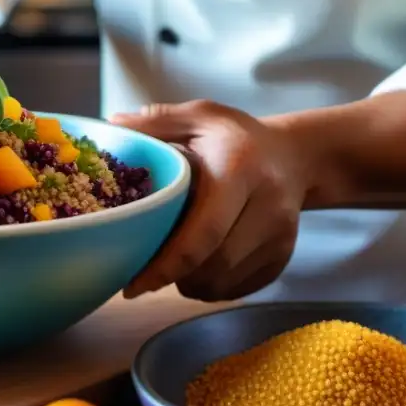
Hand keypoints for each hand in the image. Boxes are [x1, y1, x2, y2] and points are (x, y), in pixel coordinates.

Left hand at [110, 100, 306, 301]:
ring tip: (170, 263)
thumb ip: (156, 121)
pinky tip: (196, 266)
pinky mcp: (282, 258)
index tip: (133, 283)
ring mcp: (280, 237)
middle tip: (143, 272)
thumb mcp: (199, 116)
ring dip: (189, 283)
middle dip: (173, 276)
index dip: (166, 264)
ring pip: (224, 282)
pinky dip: (210, 286)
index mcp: (239, 169)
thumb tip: (112, 127)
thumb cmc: (234, 137)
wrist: (293, 156)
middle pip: (214, 265)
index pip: (204, 231)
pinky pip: (237, 289)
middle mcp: (268, 206)